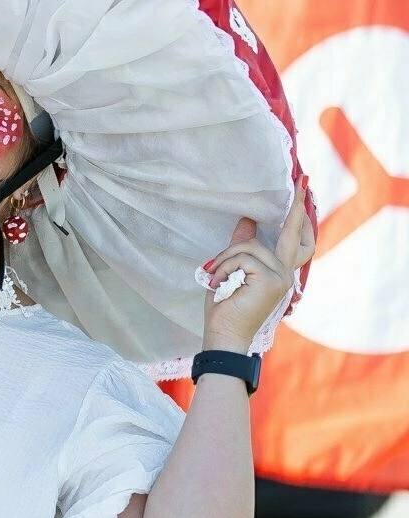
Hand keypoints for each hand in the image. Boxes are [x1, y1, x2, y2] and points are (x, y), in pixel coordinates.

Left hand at [202, 179, 315, 349]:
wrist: (224, 334)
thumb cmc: (225, 306)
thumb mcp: (231, 269)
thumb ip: (241, 246)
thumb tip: (247, 220)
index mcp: (278, 271)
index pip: (295, 241)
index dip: (299, 218)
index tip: (302, 191)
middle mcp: (285, 273)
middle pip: (292, 235)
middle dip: (297, 209)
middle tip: (302, 182)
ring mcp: (281, 276)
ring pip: (249, 247)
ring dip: (224, 259)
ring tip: (214, 277)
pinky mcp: (271, 279)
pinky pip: (242, 257)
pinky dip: (223, 267)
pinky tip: (218, 283)